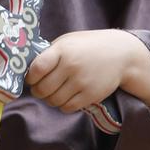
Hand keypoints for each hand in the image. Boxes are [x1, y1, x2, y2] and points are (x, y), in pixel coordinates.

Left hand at [27, 29, 149, 113]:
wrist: (121, 54)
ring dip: (50, 99)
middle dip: (37, 91)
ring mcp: (81, 82)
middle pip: (42, 89)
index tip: (31, 78)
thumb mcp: (68, 42)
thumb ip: (50, 53)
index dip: (29, 77)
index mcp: (62, 50)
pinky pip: (67, 108)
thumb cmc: (89, 46)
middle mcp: (71, 67)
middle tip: (40, 88)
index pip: (36, 69)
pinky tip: (67, 96)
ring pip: (53, 101)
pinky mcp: (90, 96)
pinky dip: (63, 105)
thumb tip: (28, 69)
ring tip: (54, 92)